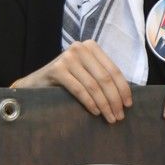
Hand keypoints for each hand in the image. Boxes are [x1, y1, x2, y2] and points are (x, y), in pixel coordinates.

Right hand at [12, 40, 132, 123]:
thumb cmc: (66, 81)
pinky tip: (95, 112)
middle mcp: (79, 48)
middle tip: (119, 116)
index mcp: (90, 46)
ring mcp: (67, 58)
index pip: (113, 70)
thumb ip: (102, 76)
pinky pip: (80, 90)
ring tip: (110, 118)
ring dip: (104, 105)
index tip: (128, 105)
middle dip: (115, 100)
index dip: (123, 89)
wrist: (36, 83)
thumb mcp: (86, 73)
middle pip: (105, 78)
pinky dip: (90, 103)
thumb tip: (126, 97)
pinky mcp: (56, 69)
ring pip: (94, 86)